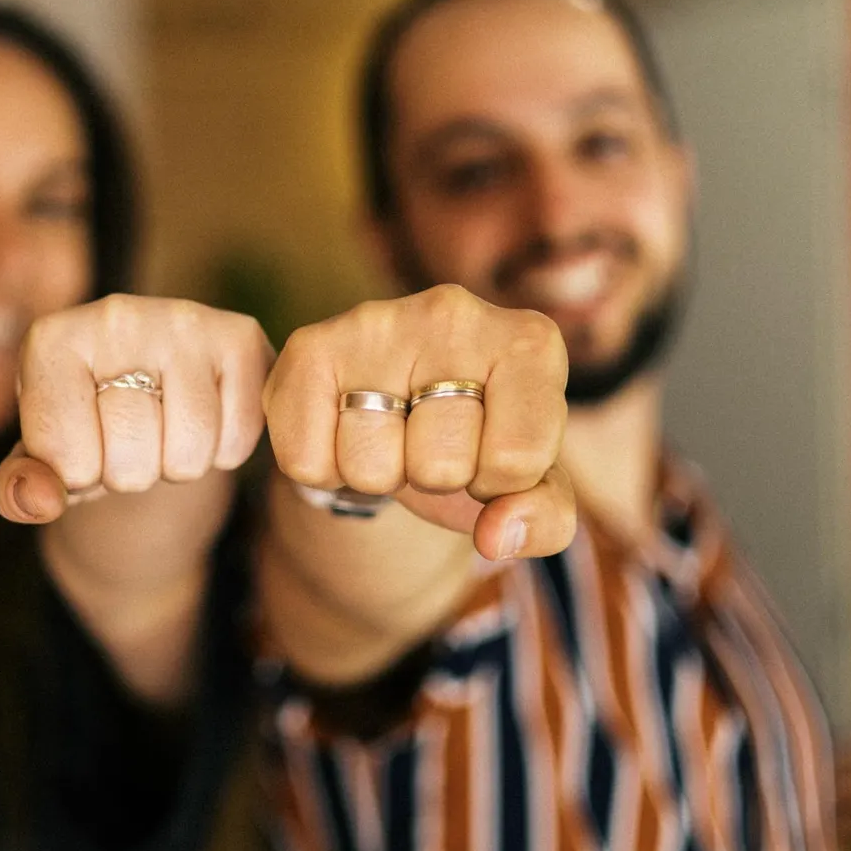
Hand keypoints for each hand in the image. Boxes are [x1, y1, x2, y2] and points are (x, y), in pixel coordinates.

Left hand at [0, 296, 271, 523]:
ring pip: (189, 450)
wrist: (152, 383)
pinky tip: (205, 417)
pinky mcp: (238, 335)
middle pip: (130, 456)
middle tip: (129, 439)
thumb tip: (37, 502)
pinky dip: (224, 451)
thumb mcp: (43, 458)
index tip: (80, 446)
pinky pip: (237, 437)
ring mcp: (181, 319)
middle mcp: (114, 315)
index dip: (79, 477)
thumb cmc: (86, 424)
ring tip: (164, 429)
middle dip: (131, 473)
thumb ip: (20, 487)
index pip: (65, 459)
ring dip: (178, 465)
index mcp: (51, 341)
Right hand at [262, 284, 574, 560]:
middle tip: (430, 444)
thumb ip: (544, 517)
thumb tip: (496, 537)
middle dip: (435, 478)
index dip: (496, 484)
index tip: (488, 455)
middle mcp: (455, 314)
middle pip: (441, 465)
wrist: (400, 398)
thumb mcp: (530, 481)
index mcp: (529, 343)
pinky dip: (324, 470)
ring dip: (378, 474)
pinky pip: (306, 461)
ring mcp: (377, 322)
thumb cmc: (478, 437)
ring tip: (390, 435)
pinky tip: (345, 430)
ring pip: (369, 466)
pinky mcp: (310, 345)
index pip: (516, 459)